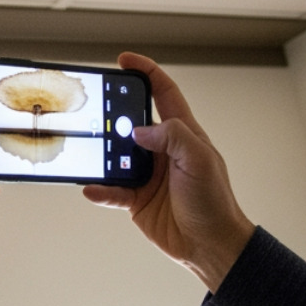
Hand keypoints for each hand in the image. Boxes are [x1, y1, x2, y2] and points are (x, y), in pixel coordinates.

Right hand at [82, 53, 253, 291]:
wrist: (211, 245)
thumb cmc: (215, 202)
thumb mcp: (199, 160)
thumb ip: (173, 136)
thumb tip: (140, 130)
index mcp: (182, 134)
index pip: (163, 93)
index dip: (146, 73)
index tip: (125, 61)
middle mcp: (162, 151)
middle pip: (131, 122)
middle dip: (113, 114)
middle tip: (95, 110)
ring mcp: (147, 174)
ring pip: (116, 155)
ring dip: (103, 155)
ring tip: (91, 151)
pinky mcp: (136, 198)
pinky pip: (111, 189)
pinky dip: (100, 189)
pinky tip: (93, 188)